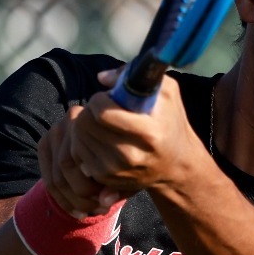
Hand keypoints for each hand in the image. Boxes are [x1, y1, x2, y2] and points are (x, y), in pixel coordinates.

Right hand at [37, 103, 121, 217]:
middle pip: (66, 164)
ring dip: (73, 201)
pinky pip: (48, 180)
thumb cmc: (124, 161)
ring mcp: (55, 130)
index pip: (85, 156)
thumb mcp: (127, 173)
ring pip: (56, 177)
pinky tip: (77, 213)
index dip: (95, 186)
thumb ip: (118, 186)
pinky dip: (63, 201)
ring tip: (91, 212)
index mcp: (97, 119)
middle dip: (82, 195)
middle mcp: (72, 117)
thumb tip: (104, 202)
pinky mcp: (44, 143)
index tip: (108, 204)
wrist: (111, 145)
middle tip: (99, 209)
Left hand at [68, 69, 215, 197]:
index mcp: (148, 133)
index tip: (105, 97)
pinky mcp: (105, 178)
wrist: (175, 164)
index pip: (103, 113)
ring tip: (101, 123)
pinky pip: (78, 152)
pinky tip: (99, 138)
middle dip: (89, 111)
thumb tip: (101, 78)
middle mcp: (130, 155)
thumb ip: (135, 77)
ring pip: (78, 137)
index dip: (99, 99)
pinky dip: (83, 141)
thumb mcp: (165, 93)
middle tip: (101, 109)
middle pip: (86, 124)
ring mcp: (116, 169)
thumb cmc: (170, 122)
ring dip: (84, 125)